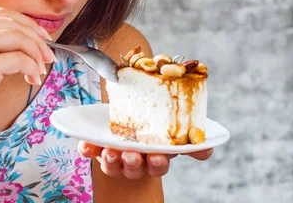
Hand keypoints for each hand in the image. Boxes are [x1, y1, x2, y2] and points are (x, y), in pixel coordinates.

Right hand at [0, 7, 55, 146]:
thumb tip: (22, 38)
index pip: (0, 14)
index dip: (26, 24)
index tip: (42, 38)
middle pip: (12, 23)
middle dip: (36, 38)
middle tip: (48, 55)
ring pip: (18, 38)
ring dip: (36, 54)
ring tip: (40, 70)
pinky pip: (18, 59)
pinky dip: (31, 68)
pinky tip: (31, 79)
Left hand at [78, 141, 212, 178]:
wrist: (133, 124)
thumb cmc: (155, 130)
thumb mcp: (173, 132)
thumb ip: (189, 141)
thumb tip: (208, 148)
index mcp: (155, 157)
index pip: (158, 165)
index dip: (157, 163)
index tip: (158, 156)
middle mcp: (135, 161)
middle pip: (135, 168)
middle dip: (133, 163)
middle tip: (133, 155)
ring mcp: (115, 157)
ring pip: (113, 165)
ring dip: (111, 160)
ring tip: (110, 151)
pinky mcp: (97, 149)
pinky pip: (91, 152)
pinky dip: (87, 150)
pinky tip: (84, 145)